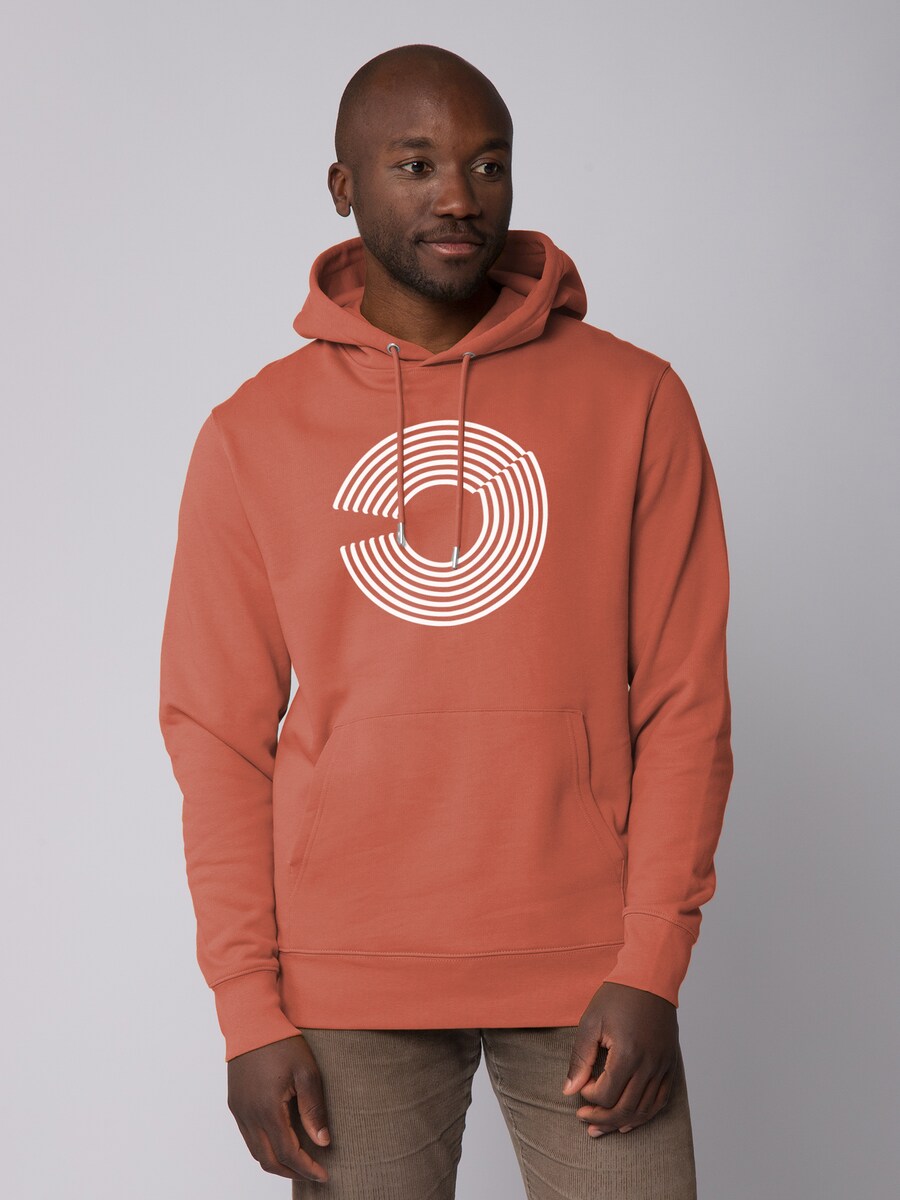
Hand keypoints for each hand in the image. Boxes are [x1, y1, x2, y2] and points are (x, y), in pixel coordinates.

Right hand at [227, 1034, 331, 1182]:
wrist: (252, 1022)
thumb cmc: (282, 1043)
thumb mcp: (306, 1072)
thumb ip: (314, 1109)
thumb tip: (323, 1141)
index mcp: (268, 1109)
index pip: (288, 1153)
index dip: (307, 1168)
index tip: (324, 1174)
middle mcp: (249, 1116)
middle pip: (269, 1160)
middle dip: (292, 1172)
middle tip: (313, 1173)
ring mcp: (239, 1111)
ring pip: (256, 1152)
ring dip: (277, 1162)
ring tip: (299, 1162)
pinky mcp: (235, 1104)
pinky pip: (248, 1138)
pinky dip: (265, 1148)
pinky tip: (280, 1142)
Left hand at [562, 981, 679, 1135]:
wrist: (650, 978)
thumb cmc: (617, 997)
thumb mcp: (590, 1023)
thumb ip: (580, 1059)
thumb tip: (569, 1091)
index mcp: (628, 1053)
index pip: (606, 1094)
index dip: (588, 1097)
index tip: (580, 1088)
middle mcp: (649, 1064)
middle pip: (625, 1108)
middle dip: (601, 1118)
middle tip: (583, 1118)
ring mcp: (663, 1066)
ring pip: (644, 1110)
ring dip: (621, 1123)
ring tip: (601, 1127)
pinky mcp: (670, 1065)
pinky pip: (661, 1101)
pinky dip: (644, 1115)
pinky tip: (628, 1121)